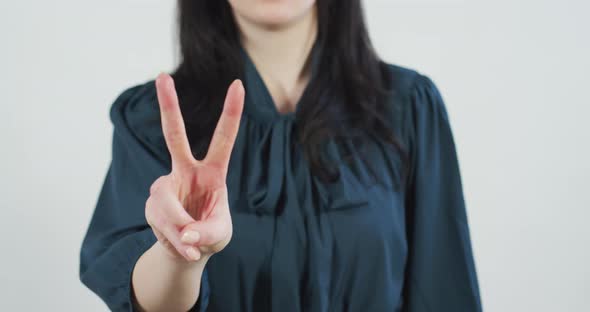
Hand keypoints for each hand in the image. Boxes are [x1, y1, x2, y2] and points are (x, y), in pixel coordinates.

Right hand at [145, 73, 243, 261]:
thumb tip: (185, 232)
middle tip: (161, 76)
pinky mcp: (152, 203)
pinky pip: (160, 222)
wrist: (187, 250)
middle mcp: (186, 171)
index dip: (231, 112)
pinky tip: (182, 247)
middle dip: (168, 106)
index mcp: (213, 172)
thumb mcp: (219, 235)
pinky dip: (174, 240)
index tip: (238, 83)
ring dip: (179, 230)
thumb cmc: (210, 234)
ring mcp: (165, 186)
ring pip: (165, 203)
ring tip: (191, 246)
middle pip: (174, 136)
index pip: (223, 138)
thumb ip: (207, 233)